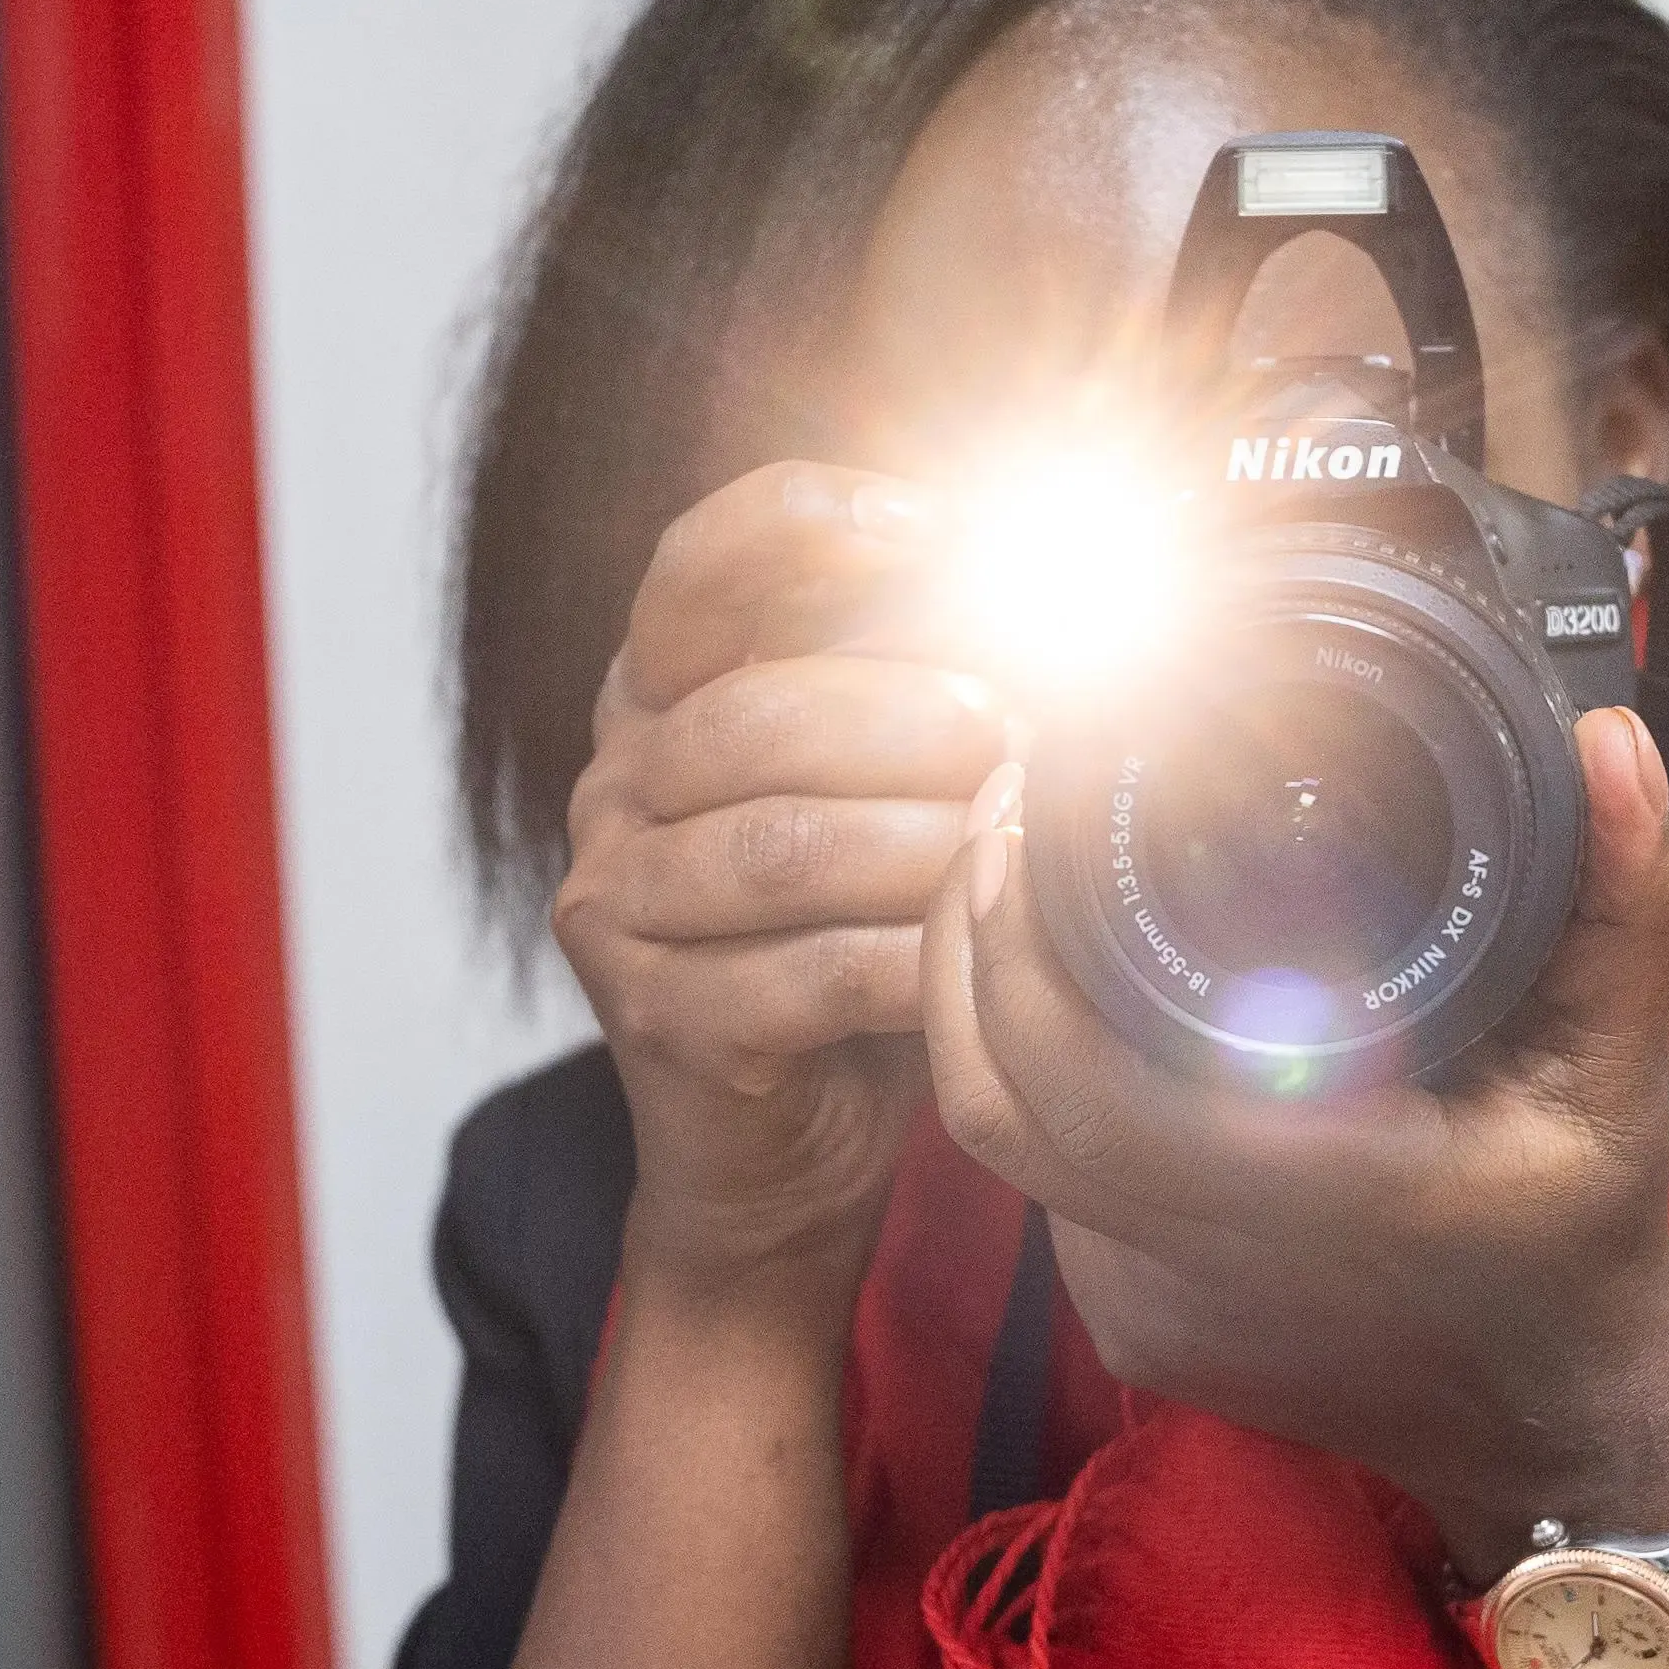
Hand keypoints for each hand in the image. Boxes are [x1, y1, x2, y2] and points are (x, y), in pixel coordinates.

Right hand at [555, 460, 1008, 1312]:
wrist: (784, 1147)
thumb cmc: (855, 936)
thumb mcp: (880, 788)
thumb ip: (921, 681)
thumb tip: (1052, 574)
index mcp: (659, 693)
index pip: (696, 566)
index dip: (801, 523)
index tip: (926, 521)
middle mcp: (616, 784)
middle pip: (752, 718)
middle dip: (904, 715)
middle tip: (1013, 731)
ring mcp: (617, 905)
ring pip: (781, 849)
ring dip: (922, 840)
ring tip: (1012, 837)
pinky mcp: (655, 1019)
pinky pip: (803, 973)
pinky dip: (912, 958)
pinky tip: (978, 948)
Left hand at [920, 704, 1668, 1576]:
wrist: (1551, 1429)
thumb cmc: (1582, 1239)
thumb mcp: (1623, 1071)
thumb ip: (1628, 903)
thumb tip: (1606, 739)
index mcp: (1306, 1195)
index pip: (1076, 1080)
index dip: (1012, 943)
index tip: (1028, 803)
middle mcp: (1202, 1264)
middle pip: (993, 1100)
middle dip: (967, 940)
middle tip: (1005, 804)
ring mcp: (1151, 1311)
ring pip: (1007, 1146)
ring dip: (995, 1007)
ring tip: (1031, 872)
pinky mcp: (1133, 1332)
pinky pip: (1047, 1190)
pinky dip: (1048, 1084)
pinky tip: (1090, 1002)